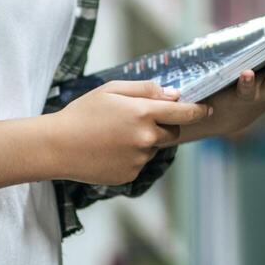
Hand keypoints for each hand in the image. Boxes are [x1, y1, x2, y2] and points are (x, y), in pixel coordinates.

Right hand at [50, 80, 212, 185]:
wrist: (57, 146)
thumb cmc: (83, 113)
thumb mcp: (111, 90)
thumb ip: (145, 89)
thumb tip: (173, 94)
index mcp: (143, 113)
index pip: (182, 112)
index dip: (198, 110)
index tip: (207, 109)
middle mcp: (146, 139)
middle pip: (172, 132)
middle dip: (165, 124)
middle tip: (139, 118)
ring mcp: (139, 160)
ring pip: (154, 148)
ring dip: (144, 140)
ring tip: (114, 135)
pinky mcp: (130, 175)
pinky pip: (140, 162)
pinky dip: (131, 155)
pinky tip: (109, 149)